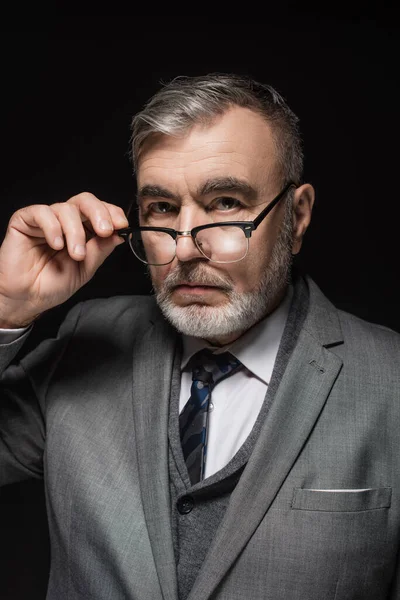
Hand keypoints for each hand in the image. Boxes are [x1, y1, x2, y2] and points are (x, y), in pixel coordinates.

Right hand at [0, 192, 128, 327]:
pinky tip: (56, 245)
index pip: (100, 211)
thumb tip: (120, 234)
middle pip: (85, 200)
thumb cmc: (53, 284)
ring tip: (76, 255)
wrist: (27, 298)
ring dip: (76, 232)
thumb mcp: (85, 268)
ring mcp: (45, 219)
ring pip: (66, 208)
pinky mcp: (25, 220)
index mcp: (82, 230)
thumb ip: (100, 249)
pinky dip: (53, 228)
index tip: (122, 226)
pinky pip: (42, 212)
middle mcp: (64, 221)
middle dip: (99, 213)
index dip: (112, 213)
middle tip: (105, 230)